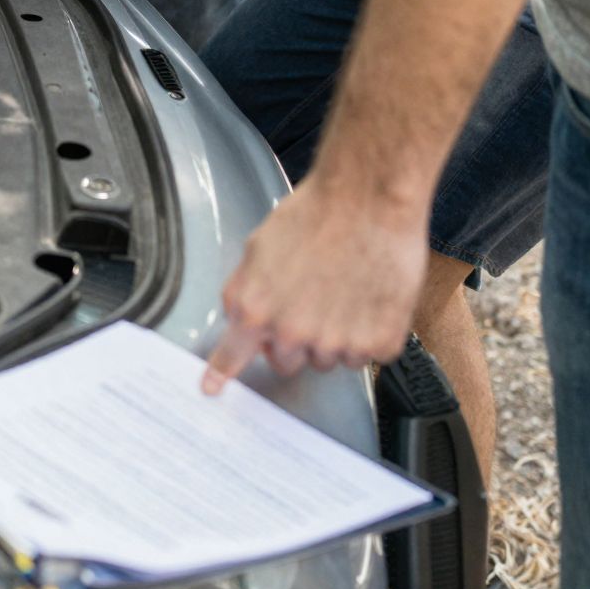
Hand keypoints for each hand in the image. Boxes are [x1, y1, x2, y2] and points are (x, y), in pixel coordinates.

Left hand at [203, 175, 429, 391]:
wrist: (367, 199)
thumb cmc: (316, 214)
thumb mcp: (260, 247)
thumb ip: (246, 289)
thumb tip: (241, 317)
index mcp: (257, 309)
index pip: (233, 355)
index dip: (221, 372)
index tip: (211, 389)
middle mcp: (294, 334)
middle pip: (287, 361)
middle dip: (294, 339)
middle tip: (310, 300)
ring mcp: (338, 344)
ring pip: (330, 358)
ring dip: (334, 336)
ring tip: (344, 288)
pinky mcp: (378, 343)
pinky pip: (367, 353)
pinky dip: (370, 331)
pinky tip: (369, 294)